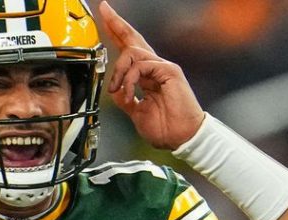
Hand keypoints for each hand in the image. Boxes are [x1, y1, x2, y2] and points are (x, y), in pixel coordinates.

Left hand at [99, 1, 204, 149]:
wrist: (183, 138)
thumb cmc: (167, 129)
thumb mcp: (136, 112)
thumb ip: (125, 98)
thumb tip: (115, 90)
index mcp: (148, 77)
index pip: (129, 51)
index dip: (117, 35)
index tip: (105, 20)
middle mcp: (155, 69)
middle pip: (134, 39)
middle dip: (117, 23)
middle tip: (105, 9)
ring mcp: (163, 68)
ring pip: (132, 53)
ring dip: (119, 71)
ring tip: (117, 89)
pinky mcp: (169, 71)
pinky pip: (141, 65)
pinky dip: (130, 79)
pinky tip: (130, 93)